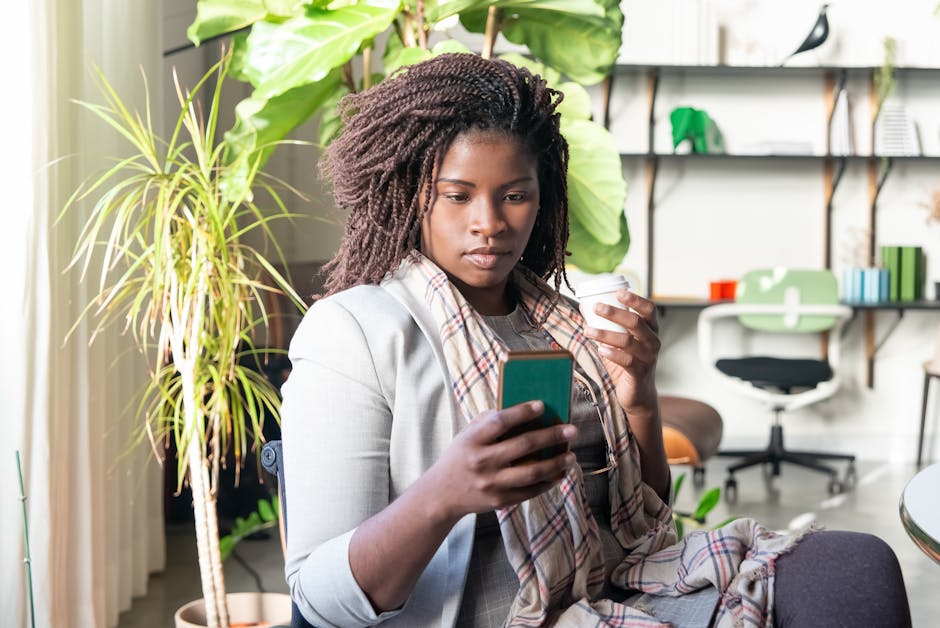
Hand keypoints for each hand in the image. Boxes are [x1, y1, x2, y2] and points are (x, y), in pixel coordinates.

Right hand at [427, 401, 577, 520]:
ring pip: (532, 472)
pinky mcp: (500, 500)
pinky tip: (559, 473)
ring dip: (556, 463)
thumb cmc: (460, 456)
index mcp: (472, 440)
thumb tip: (525, 410)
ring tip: (571, 456)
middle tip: (572, 430)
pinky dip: (548, 482)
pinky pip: (531, 491)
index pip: (500, 421)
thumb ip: (490, 422)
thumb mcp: (467, 434)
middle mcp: (482, 461)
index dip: (522, 412)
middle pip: (523, 446)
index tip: (542, 405)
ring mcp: (491, 483)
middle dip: (552, 436)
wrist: (442, 493)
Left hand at [580, 290, 661, 414]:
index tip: (618, 292)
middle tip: (596, 307)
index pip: (649, 309)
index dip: (636, 299)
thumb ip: (605, 325)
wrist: (638, 394)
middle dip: (615, 313)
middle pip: (636, 322)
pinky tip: (600, 350)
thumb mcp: (618, 341)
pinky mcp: (640, 373)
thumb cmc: (627, 362)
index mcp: (650, 330)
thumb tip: (584, 306)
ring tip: (588, 330)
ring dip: (605, 334)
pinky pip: (627, 361)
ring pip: (628, 342)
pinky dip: (612, 354)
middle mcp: (653, 342)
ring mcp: (648, 358)